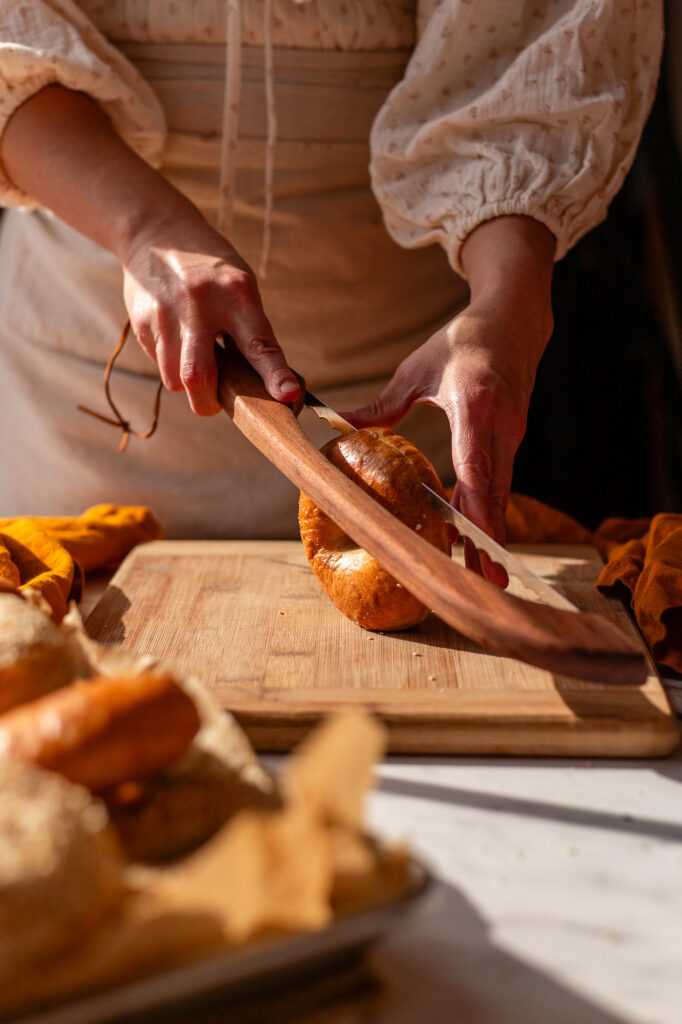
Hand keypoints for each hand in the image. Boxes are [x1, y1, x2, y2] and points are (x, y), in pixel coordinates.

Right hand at [121, 210, 298, 415]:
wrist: (156, 232)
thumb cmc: (211, 270)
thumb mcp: (240, 287)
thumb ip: (250, 330)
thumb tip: (262, 384)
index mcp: (236, 293)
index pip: (258, 342)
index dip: (273, 373)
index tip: (286, 395)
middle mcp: (199, 304)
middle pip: (198, 375)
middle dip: (207, 402)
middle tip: (214, 405)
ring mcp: (166, 314)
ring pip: (174, 378)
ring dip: (187, 383)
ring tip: (195, 359)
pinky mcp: (141, 320)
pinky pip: (158, 362)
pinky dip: (170, 363)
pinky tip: (175, 339)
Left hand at [346, 216, 554, 586]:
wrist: (515, 321)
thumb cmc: (463, 342)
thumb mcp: (418, 369)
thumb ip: (384, 405)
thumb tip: (342, 427)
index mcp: (476, 404)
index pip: (477, 463)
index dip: (476, 505)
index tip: (475, 538)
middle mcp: (500, 426)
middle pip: (494, 491)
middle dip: (489, 538)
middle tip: (485, 582)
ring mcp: (511, 435)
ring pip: (499, 492)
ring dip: (491, 533)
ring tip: (483, 575)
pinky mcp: (512, 440)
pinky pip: (498, 482)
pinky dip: (488, 511)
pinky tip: (476, 540)